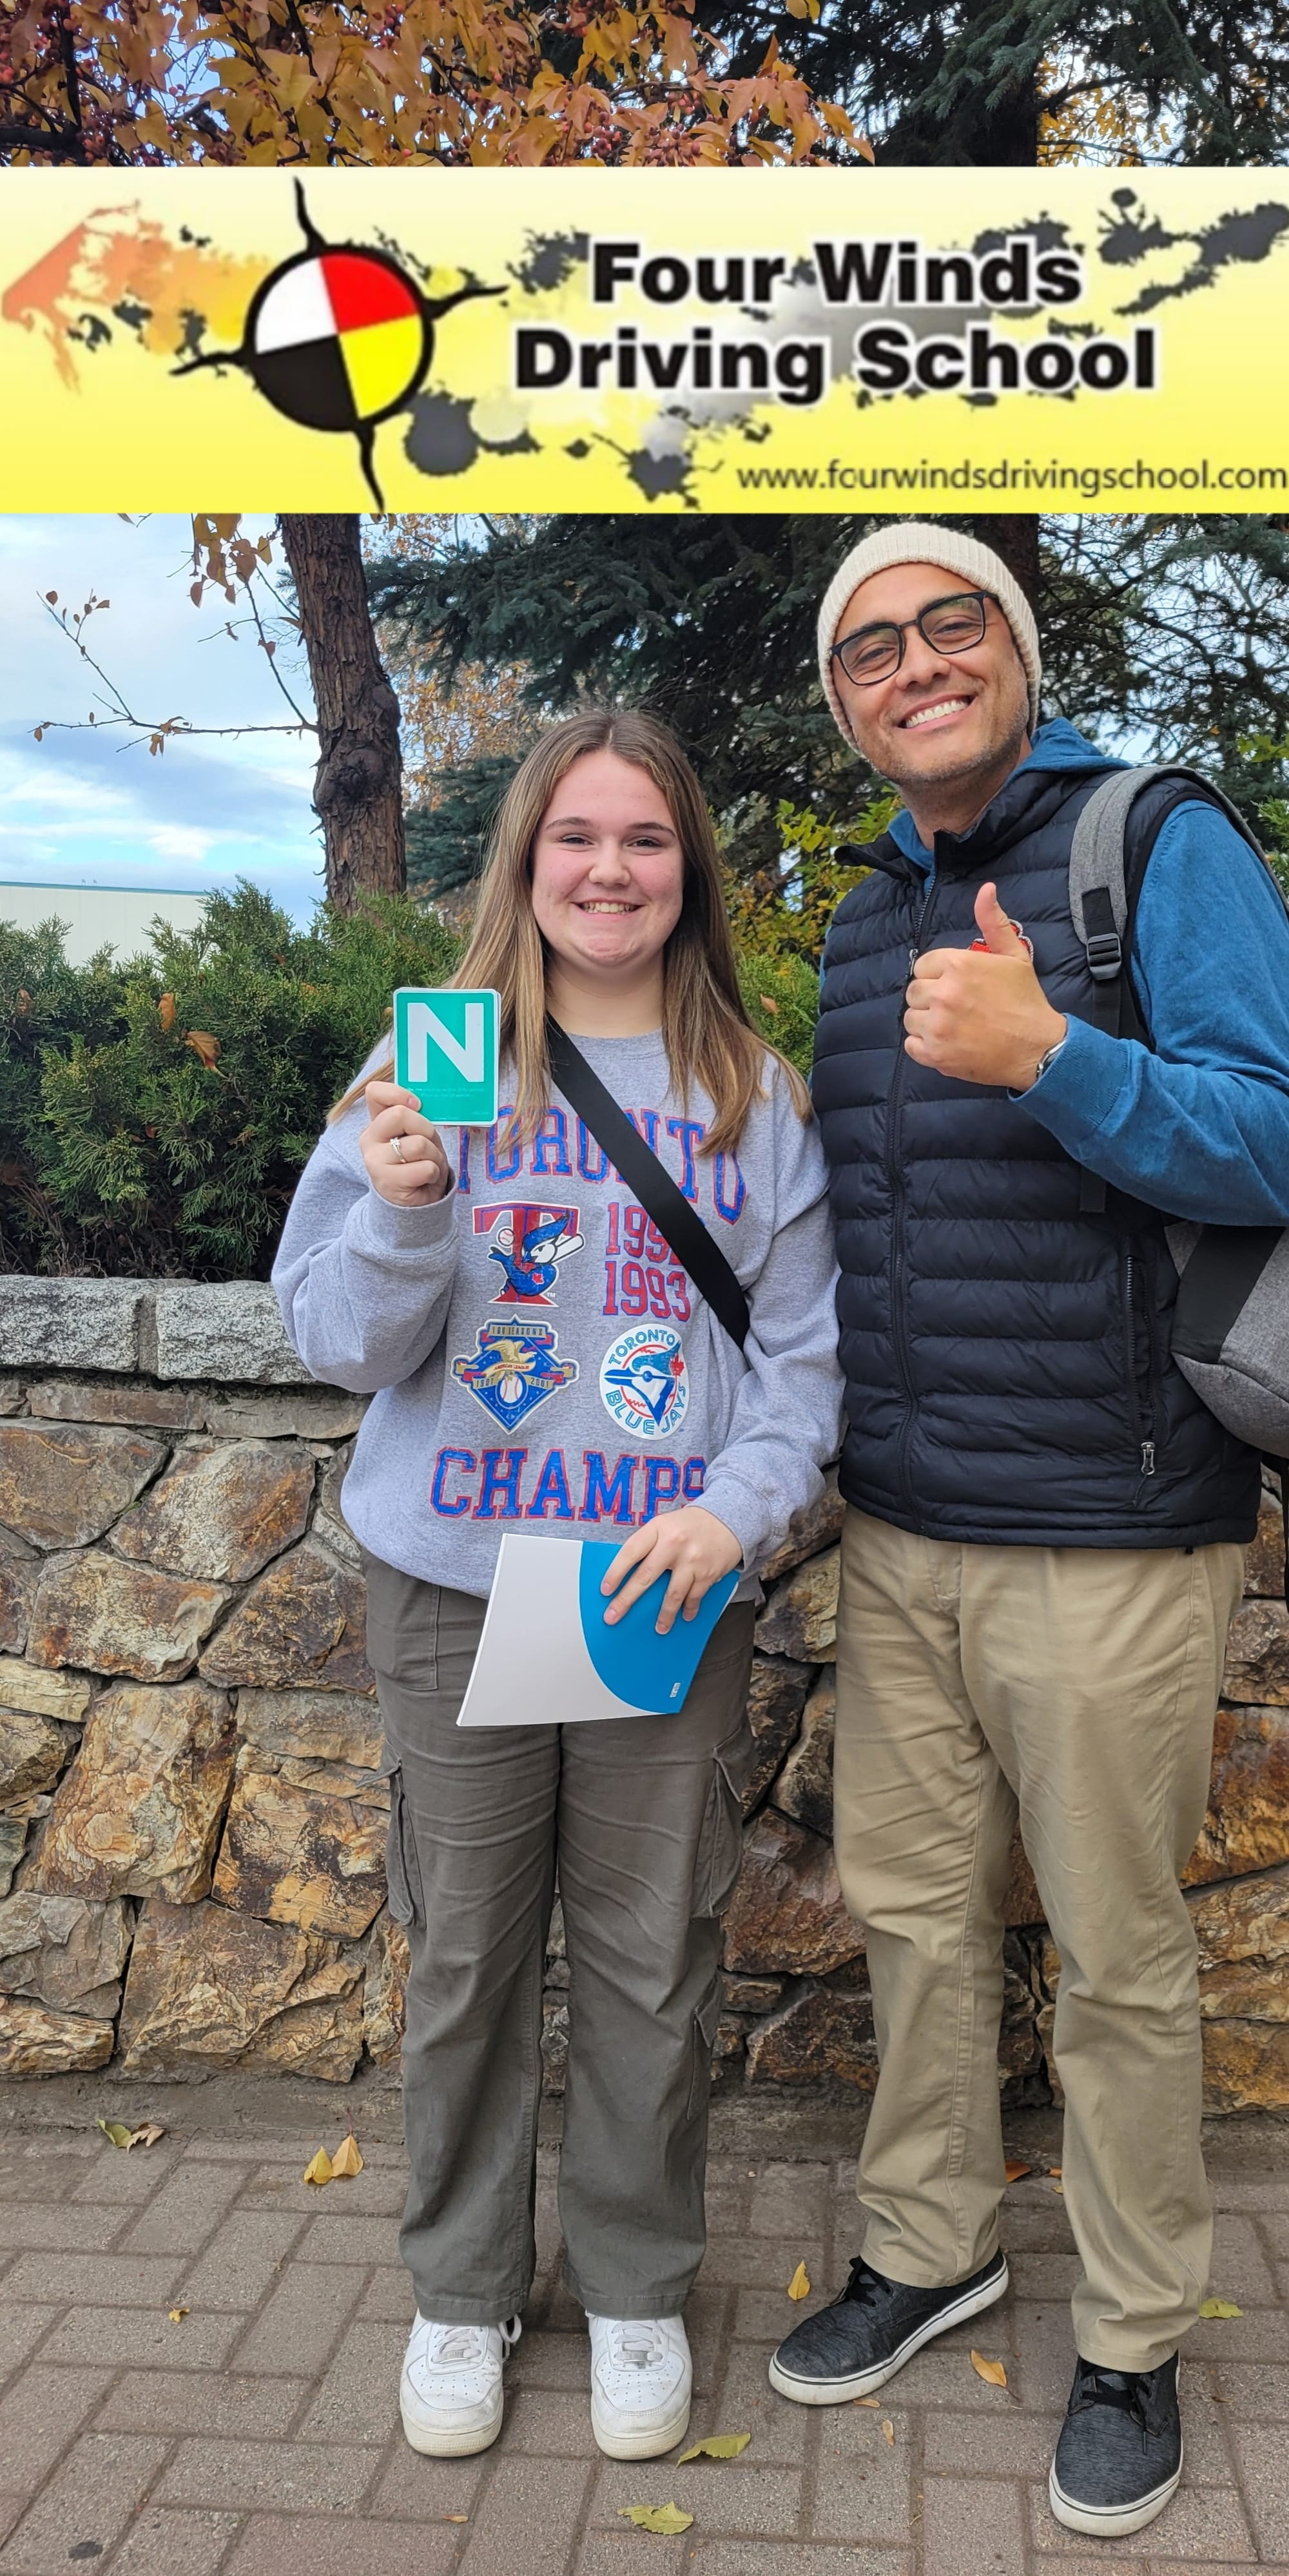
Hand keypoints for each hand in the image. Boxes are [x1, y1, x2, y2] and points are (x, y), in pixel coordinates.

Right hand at [360, 1081, 450, 1205]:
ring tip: (429, 1166)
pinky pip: (426, 1168)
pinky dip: (434, 1174)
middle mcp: (369, 1139)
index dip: (399, 1093)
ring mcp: (375, 1161)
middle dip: (426, 1129)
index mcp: (377, 1123)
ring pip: (418, 1144)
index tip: (417, 1105)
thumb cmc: (418, 1162)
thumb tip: (420, 1104)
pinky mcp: (388, 1182)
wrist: (414, 1202)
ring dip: (434, 1156)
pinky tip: (425, 1180)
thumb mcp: (418, 1134)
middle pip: (400, 1114)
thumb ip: (415, 1117)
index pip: (374, 1093)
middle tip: (429, 1144)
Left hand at [601, 1504, 741, 1633]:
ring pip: (672, 1594)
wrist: (728, 1520)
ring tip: (660, 1628)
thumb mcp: (665, 1525)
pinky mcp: (707, 1573)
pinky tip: (685, 1615)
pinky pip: (694, 1597)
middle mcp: (673, 1544)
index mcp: (658, 1529)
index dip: (615, 1573)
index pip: (630, 1552)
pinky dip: (689, 1609)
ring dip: (664, 1615)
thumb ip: (648, 1544)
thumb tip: (626, 1574)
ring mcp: (692, 1560)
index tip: (605, 1590)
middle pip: (645, 1577)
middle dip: (626, 1600)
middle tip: (613, 1617)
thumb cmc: (690, 1525)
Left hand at [903, 883, 1066, 1089]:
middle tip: (955, 1008)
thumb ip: (994, 922)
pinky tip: (945, 1043)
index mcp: (959, 965)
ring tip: (952, 1026)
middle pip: (914, 991)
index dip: (937, 976)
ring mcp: (938, 1026)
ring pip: (910, 1018)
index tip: (955, 986)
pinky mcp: (935, 1053)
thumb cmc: (1025, 1001)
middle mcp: (944, 993)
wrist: (1036, 1048)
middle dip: (930, 998)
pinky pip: (911, 1045)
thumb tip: (986, 889)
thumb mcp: (1014, 955)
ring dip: (926, 1022)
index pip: (923, 965)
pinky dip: (923, 1046)